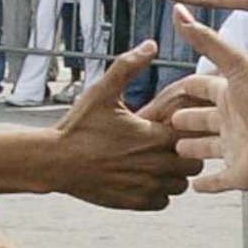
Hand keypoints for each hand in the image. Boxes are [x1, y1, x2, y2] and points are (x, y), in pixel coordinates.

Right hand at [47, 43, 195, 209]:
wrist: (54, 162)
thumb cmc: (78, 126)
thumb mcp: (102, 91)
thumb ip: (129, 66)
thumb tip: (151, 44)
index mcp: (154, 137)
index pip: (193, 137)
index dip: (187, 132)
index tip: (171, 127)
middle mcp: (155, 165)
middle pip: (193, 164)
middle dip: (184, 155)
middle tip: (165, 146)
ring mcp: (147, 187)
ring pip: (180, 185)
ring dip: (173, 176)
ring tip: (154, 162)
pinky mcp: (137, 203)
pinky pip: (164, 201)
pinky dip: (159, 192)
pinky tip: (143, 177)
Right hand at [164, 9, 247, 194]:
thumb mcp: (235, 62)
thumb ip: (206, 39)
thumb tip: (179, 10)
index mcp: (228, 95)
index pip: (199, 90)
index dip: (182, 91)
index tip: (165, 93)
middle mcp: (231, 121)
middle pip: (201, 120)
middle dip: (184, 121)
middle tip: (164, 123)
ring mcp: (234, 148)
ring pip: (207, 149)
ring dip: (193, 150)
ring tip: (176, 150)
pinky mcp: (238, 173)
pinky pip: (219, 181)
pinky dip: (207, 185)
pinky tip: (194, 187)